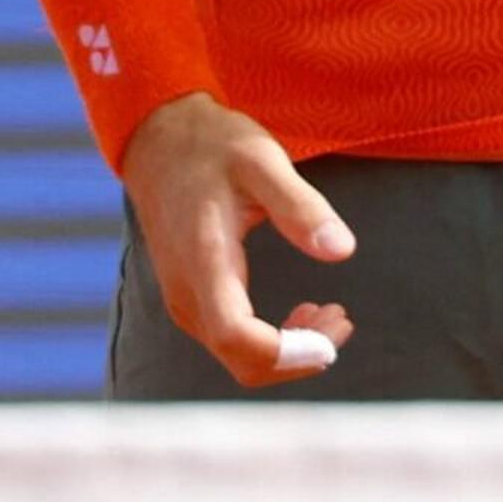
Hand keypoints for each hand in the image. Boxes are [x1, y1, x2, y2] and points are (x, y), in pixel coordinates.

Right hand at [120, 91, 356, 387]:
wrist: (159, 141)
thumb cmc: (213, 146)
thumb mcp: (262, 161)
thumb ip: (300, 206)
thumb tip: (343, 250)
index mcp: (204, 260)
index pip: (236, 336)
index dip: (287, 353)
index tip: (332, 341)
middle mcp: (188, 292)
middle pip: (241, 360)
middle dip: (299, 355)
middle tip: (343, 322)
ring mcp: (185, 299)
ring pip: (237, 356)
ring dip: (290, 348)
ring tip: (333, 314)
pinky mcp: (191, 297)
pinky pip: (232, 339)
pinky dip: (273, 338)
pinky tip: (304, 312)